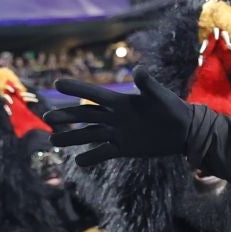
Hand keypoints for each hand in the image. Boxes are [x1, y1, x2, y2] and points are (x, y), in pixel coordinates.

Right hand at [45, 73, 195, 167]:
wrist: (183, 130)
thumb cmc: (173, 108)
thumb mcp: (160, 96)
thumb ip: (148, 84)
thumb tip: (139, 70)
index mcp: (121, 101)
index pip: (95, 94)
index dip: (77, 88)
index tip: (57, 83)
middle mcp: (115, 116)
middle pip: (86, 115)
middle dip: (67, 116)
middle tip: (47, 119)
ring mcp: (118, 133)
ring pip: (90, 134)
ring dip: (72, 137)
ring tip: (53, 141)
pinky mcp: (123, 148)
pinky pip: (103, 153)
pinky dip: (91, 157)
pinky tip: (77, 161)